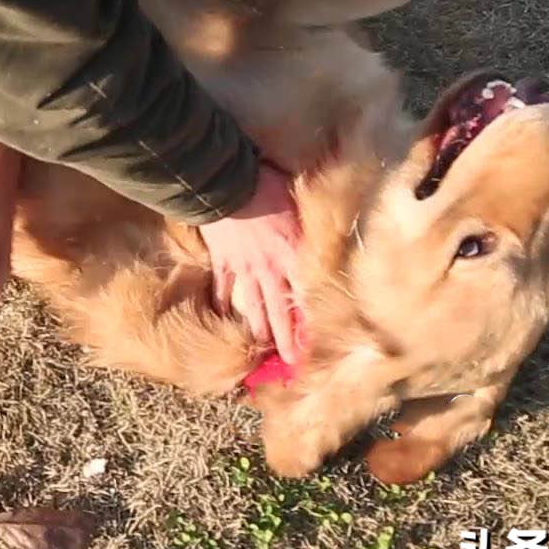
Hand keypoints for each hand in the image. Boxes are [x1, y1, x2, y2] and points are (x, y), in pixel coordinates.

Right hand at [197, 162, 304, 362]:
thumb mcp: (298, 202)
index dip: (313, 322)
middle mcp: (270, 269)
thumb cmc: (265, 187)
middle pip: (281, 312)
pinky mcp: (223, 261)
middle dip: (288, 340)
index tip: (319, 342)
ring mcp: (244, 268)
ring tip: (262, 349)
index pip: (307, 296)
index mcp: (292, 255)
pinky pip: (222, 287)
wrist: (224, 185)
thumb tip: (328, 228)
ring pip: (254, 306)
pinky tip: (221, 316)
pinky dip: (220, 302)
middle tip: (292, 364)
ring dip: (260, 329)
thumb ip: (308, 224)